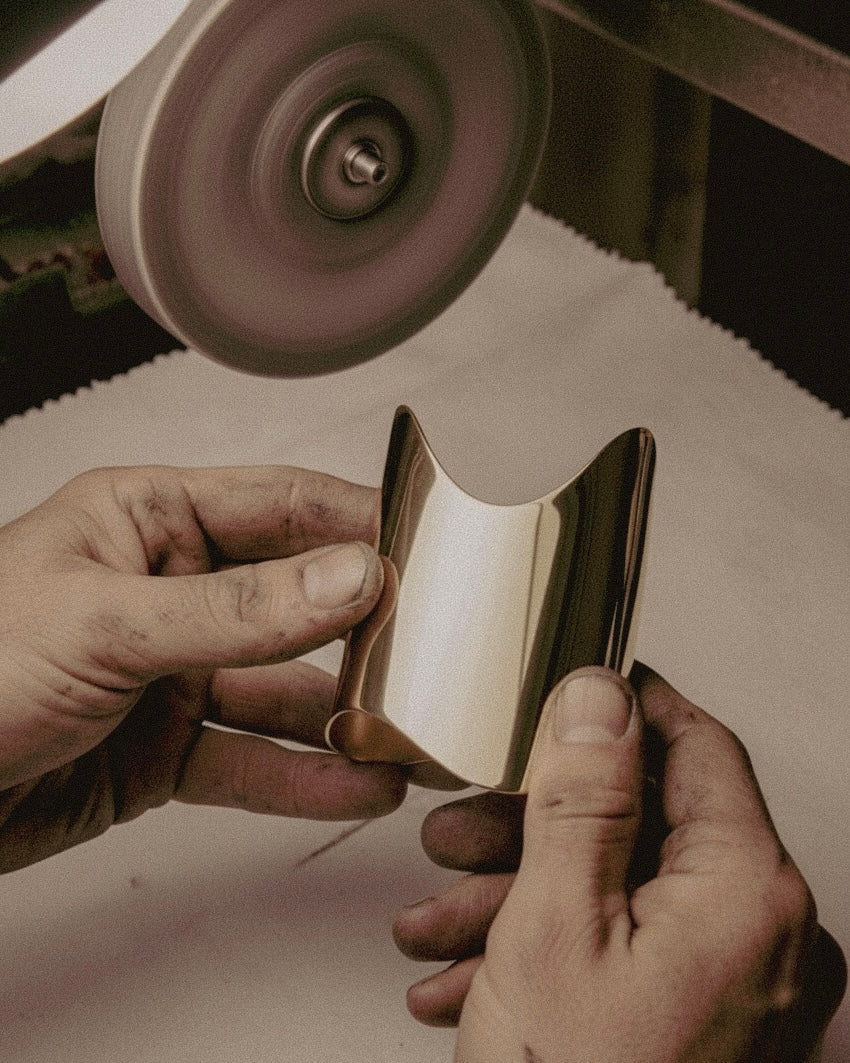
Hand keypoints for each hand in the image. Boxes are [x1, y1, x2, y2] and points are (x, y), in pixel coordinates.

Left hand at [0, 465, 405, 872]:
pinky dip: (305, 777)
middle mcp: (171, 591)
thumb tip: (351, 577)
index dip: (360, 523)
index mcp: (149, 520)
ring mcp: (172, 673)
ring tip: (412, 736)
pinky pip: (250, 759)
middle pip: (296, 601)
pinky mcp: (164, 750)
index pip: (282, 506)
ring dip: (346, 717)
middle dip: (365, 631)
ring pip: (283, 690)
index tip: (430, 550)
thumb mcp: (107, 622)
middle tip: (434, 654)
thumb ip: (237, 608)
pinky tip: (357, 786)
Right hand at [394, 664, 845, 1061]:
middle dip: (531, 826)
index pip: (697, 747)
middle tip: (458, 825)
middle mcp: (764, 938)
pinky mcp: (699, 1026)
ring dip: (517, 898)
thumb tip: (599, 695)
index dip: (624, 711)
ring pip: (617, 899)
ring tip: (433, 918)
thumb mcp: (554, 924)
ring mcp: (735, 989)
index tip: (564, 693)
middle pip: (641, 829)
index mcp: (751, 894)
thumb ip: (583, 796)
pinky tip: (462, 978)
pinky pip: (622, 959)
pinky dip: (544, 955)